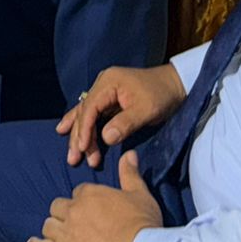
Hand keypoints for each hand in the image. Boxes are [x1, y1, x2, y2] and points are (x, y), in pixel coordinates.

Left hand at [27, 152, 161, 241]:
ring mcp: (65, 234)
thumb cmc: (143, 227)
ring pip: (49, 227)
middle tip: (73, 226)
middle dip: (64, 216)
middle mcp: (73, 211)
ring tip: (56, 238)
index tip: (89, 213)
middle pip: (59, 209)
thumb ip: (130, 175)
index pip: (78, 194)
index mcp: (89, 195)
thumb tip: (129, 154)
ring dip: (53, 231)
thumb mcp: (140, 197)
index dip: (83, 203)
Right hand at [57, 63, 184, 168]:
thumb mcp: (146, 110)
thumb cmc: (160, 95)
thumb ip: (125, 123)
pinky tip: (66, 130)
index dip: (84, 129)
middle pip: (84, 111)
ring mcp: (105, 91)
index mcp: (108, 82)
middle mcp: (102, 84)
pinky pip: (92, 113)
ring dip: (79, 134)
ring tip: (72, 154)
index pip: (90, 107)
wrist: (174, 85)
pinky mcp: (110, 99)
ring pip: (86, 114)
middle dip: (78, 136)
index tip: (82, 148)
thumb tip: (105, 138)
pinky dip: (82, 124)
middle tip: (74, 159)